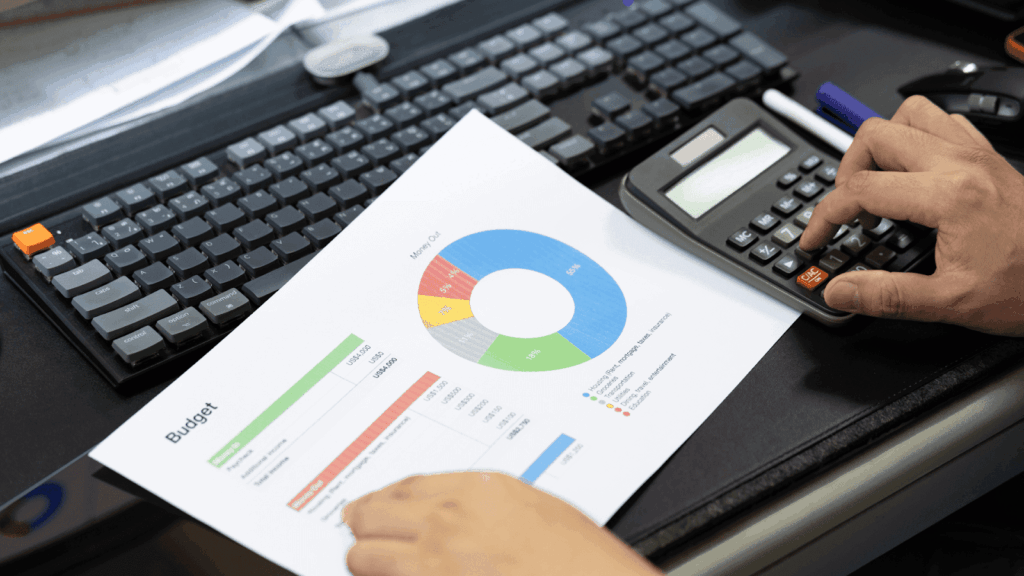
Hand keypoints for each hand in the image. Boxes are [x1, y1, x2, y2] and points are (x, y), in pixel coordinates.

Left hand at [343, 471, 661, 575]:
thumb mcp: (537, 511)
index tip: (373, 504)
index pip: (408, 486)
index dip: (383, 498)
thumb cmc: (581, 560)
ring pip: (367, 554)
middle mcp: (451, 519)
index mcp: (480, 490)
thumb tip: (463, 514)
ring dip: (362, 558)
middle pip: (377, 514)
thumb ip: (491, 506)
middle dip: (362, 524)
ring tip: (363, 561)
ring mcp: (437, 560)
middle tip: (355, 530)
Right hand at [800, 96, 1023, 335]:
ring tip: (875, 182)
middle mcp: (960, 163)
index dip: (825, 217)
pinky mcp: (988, 157)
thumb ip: (886, 296)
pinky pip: (942, 123)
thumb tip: (839, 291)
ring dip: (881, 144)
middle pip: (875, 136)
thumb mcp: (951, 302)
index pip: (860, 190)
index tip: (816, 240)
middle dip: (846, 172)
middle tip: (846, 210)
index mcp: (948, 196)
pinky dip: (916, 138)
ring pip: (909, 115)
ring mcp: (976, 154)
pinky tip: (913, 173)